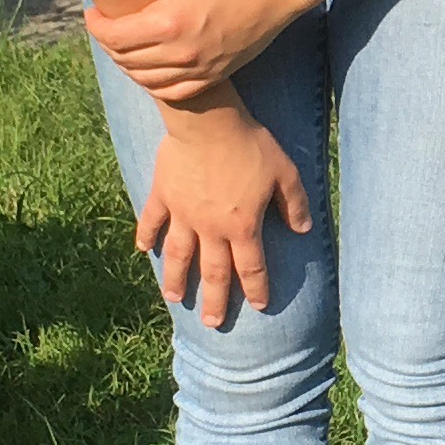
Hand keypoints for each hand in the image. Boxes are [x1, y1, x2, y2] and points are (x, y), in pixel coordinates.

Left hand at [85, 0, 298, 105]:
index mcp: (168, 20)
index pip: (114, 35)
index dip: (96, 26)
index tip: (93, 13)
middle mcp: (179, 51)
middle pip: (125, 59)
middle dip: (109, 44)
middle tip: (107, 27)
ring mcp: (197, 67)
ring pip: (145, 79)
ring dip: (128, 65)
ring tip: (124, 47)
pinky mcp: (213, 76)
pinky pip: (172, 92)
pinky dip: (155, 83)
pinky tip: (151, 69)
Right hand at [139, 97, 312, 323]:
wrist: (208, 121)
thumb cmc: (250, 143)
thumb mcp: (284, 171)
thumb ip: (294, 203)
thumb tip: (303, 229)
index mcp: (242, 225)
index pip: (251, 266)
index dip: (256, 287)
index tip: (258, 305)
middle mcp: (210, 227)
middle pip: (213, 271)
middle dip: (214, 300)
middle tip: (212, 323)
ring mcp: (183, 214)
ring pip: (178, 256)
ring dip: (176, 279)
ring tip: (174, 299)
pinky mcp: (163, 195)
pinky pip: (151, 221)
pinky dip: (145, 236)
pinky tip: (142, 250)